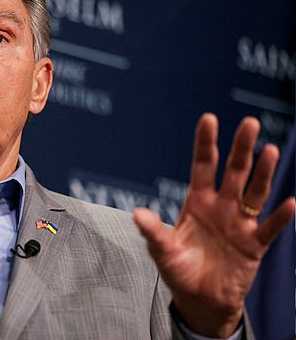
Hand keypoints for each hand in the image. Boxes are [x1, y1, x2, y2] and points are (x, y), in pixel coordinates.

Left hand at [134, 113, 294, 336]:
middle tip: (249, 123)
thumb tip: (137, 213)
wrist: (200, 299)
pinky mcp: (254, 245)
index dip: (206, 143)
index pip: (203, 166)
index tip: (209, 118)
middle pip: (235, 172)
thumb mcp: (162, 250)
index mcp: (198, 202)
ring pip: (255, 193)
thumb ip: (153, 232)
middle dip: (241, 148)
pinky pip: (269, 228)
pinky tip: (290, 203)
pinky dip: (279, 217)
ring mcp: (240, 224)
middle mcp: (222, 206)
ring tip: (269, 150)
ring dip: (263, 173)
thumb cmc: (179, 269)